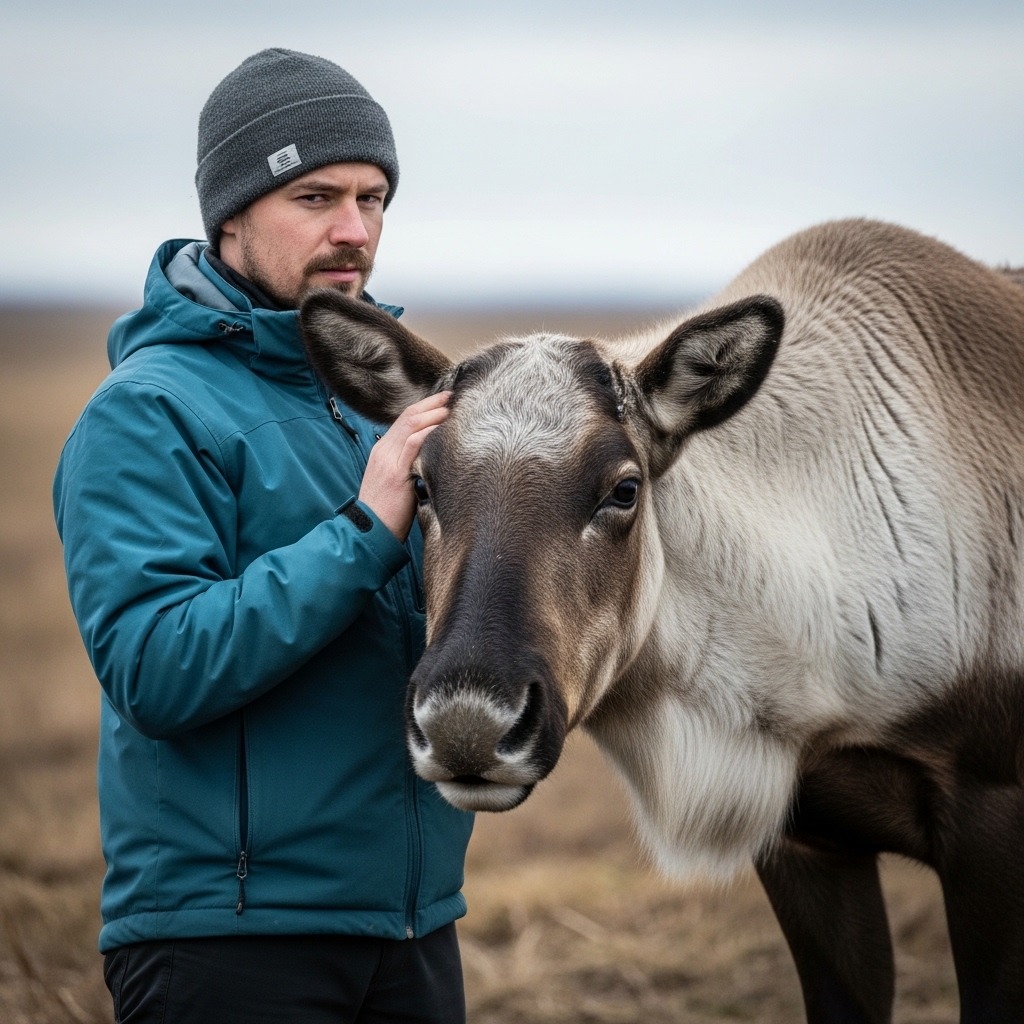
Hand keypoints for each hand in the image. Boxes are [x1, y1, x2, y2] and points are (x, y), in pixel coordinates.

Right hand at [357, 392, 450, 540]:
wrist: (368, 531)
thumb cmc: (386, 512)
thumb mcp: (395, 482)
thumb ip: (408, 466)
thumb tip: (431, 458)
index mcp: (382, 451)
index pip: (404, 420)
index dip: (424, 407)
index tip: (443, 401)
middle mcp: (383, 450)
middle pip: (408, 416)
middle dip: (431, 403)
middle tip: (452, 396)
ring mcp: (388, 460)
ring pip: (411, 425)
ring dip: (434, 414)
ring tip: (452, 407)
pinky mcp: (395, 473)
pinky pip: (413, 444)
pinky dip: (429, 432)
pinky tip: (443, 427)